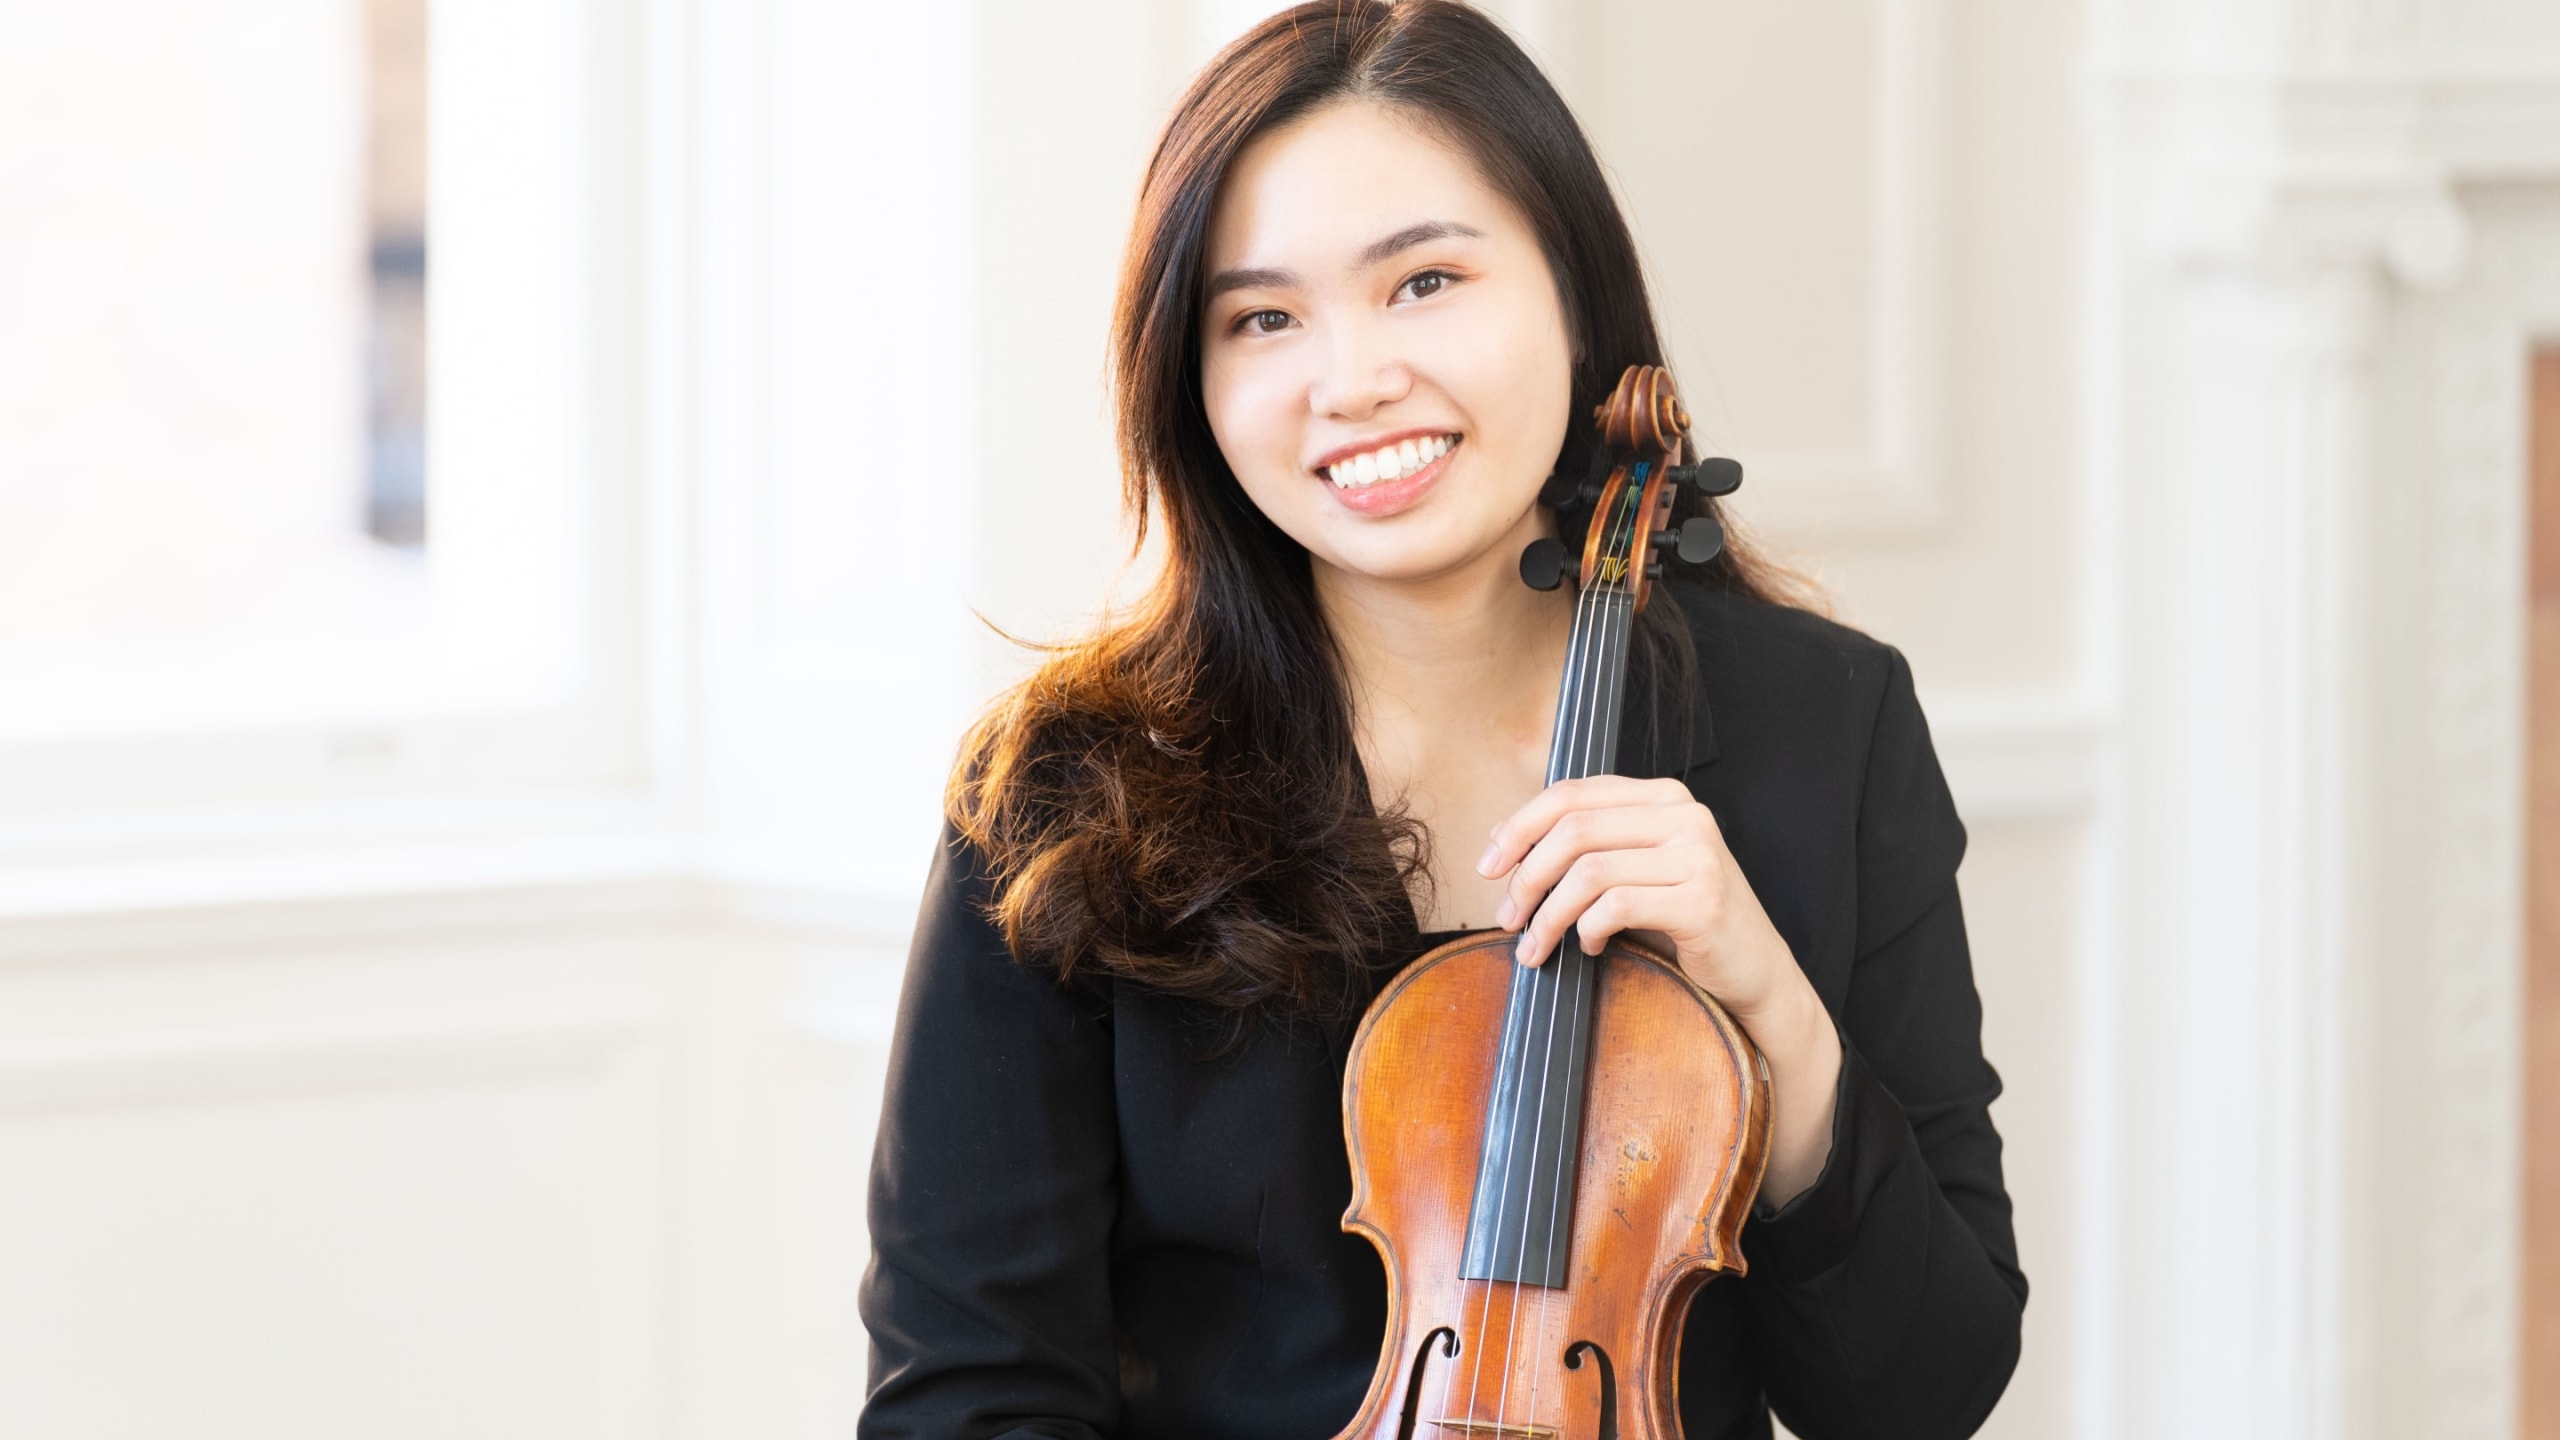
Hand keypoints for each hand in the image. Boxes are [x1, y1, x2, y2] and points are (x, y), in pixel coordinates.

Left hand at [1476, 774, 1843, 1207]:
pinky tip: (1588, 949)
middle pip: (1574, 829)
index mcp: (1663, 796)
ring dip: (1549, 915)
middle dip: (1527, 876)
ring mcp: (1698, 855)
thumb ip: (1582, 848)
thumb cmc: (1685, 924)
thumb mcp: (1631, 873)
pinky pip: (1616, 907)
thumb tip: (1501, 838)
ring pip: (1589, 871)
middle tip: (1507, 917)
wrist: (1756, 975)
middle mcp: (1685, 815)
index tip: (1488, 866)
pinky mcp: (1702, 900)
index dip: (1519, 827)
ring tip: (1536, 946)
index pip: (1571, 794)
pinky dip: (1587, 931)